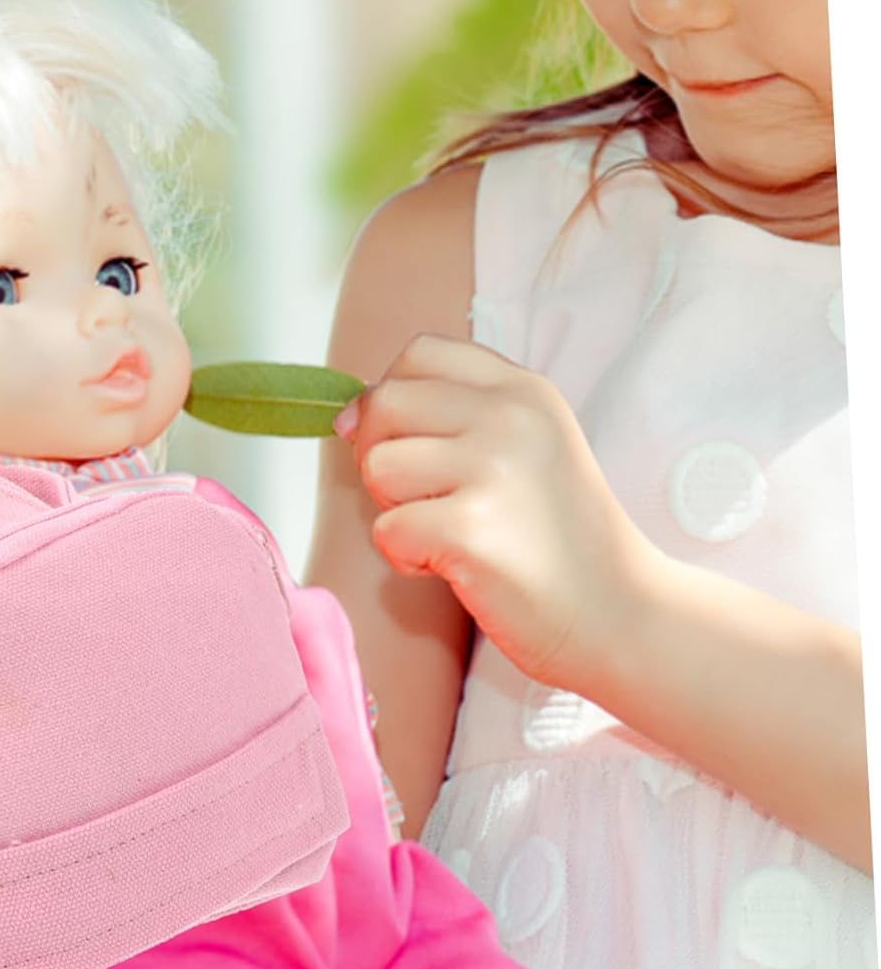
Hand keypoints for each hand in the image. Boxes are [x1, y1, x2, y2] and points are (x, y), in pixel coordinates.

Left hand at [338, 334, 661, 690]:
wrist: (623, 615)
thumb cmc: (554, 538)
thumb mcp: (523, 447)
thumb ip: (447, 415)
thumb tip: (346, 417)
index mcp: (524, 389)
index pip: (420, 353)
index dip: (394, 398)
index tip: (411, 443)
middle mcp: (511, 416)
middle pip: (385, 403)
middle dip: (383, 455)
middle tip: (427, 500)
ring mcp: (494, 469)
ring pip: (378, 466)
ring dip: (395, 510)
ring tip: (448, 532)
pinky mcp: (473, 529)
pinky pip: (387, 530)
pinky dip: (406, 558)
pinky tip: (456, 567)